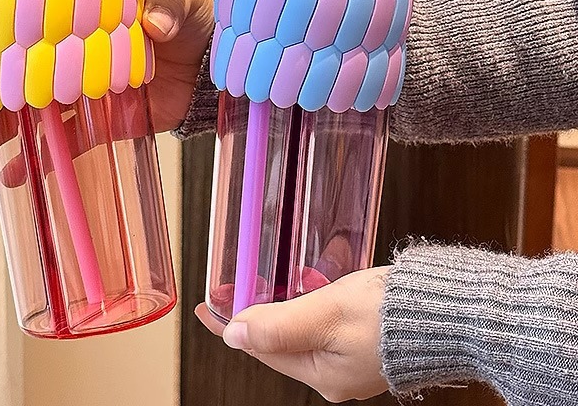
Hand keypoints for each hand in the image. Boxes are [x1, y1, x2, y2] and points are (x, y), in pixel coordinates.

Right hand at [0, 0, 214, 150]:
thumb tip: (154, 24)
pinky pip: (68, 142)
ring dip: (7, 128)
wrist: (216, 58)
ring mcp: (87, 90)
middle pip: (23, 73)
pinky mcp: (104, 122)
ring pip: (37, 111)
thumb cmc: (193, 17)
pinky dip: (43, 158)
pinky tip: (15, 174)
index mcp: (84, 17)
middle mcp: (76, 54)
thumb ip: (168, 4)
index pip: (31, 28)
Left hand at [195, 267, 389, 402]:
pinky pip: (324, 322)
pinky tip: (307, 282)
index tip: (207, 306)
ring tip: (263, 282)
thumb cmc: (392, 314)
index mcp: (322, 374)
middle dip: (254, 313)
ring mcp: (352, 357)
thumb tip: (236, 334)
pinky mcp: (366, 339)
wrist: (449, 311)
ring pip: (301, 328)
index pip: (261, 347)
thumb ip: (279, 324)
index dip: (231, 323)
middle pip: (279, 340)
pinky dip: (308, 302)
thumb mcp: (325, 314)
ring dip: (280, 305)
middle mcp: (335, 372)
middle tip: (233, 287)